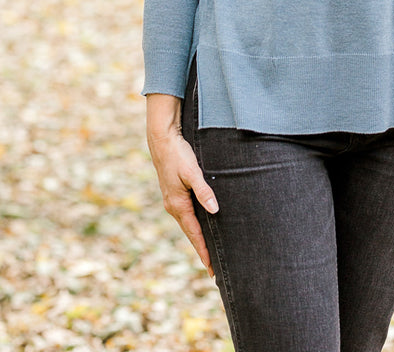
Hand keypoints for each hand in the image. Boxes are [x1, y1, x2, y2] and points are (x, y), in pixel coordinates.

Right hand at [147, 98, 217, 276]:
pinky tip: (201, 227)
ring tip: (209, 253)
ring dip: (198, 239)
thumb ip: (204, 190)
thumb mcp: (193, 172)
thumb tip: (215, 211)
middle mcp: (174, 207)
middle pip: (191, 234)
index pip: (194, 234)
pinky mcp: (174, 195)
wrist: (162, 140)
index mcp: (178, 205)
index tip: (212, 269)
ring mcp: (172, 202)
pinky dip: (194, 226)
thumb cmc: (178, 155)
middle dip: (202, 251)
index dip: (204, 252)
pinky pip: (186, 216)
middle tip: (214, 270)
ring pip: (188, 225)